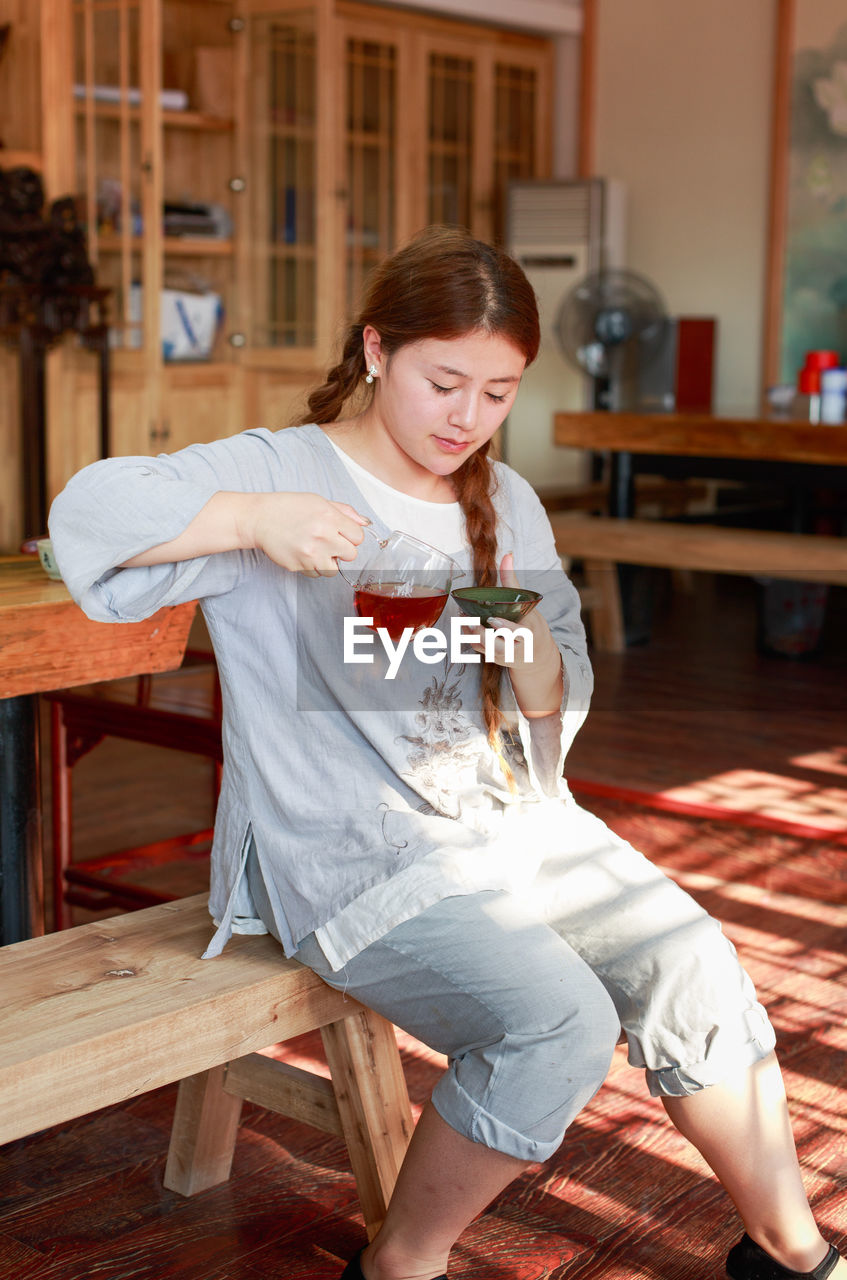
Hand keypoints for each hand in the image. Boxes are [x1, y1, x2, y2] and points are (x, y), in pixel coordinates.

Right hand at [250, 492, 368, 576]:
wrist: (260, 519)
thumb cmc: (289, 508)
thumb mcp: (318, 501)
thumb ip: (344, 512)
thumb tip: (365, 523)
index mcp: (330, 518)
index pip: (359, 537)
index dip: (351, 536)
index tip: (342, 534)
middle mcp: (322, 537)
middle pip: (351, 555)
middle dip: (342, 550)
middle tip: (329, 543)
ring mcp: (310, 554)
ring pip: (334, 570)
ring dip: (329, 562)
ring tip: (316, 550)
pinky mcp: (299, 566)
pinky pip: (316, 574)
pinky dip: (313, 567)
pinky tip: (304, 554)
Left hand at [460, 553, 562, 717]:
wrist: (537, 656)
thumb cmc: (532, 626)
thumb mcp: (527, 605)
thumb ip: (513, 582)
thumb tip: (507, 555)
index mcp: (528, 634)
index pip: (518, 633)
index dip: (505, 628)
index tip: (493, 620)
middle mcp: (515, 648)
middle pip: (497, 647)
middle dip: (481, 635)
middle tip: (468, 619)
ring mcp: (504, 655)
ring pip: (485, 649)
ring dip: (471, 635)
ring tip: (462, 618)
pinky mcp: (494, 659)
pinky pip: (479, 650)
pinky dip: (469, 637)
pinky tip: (462, 624)